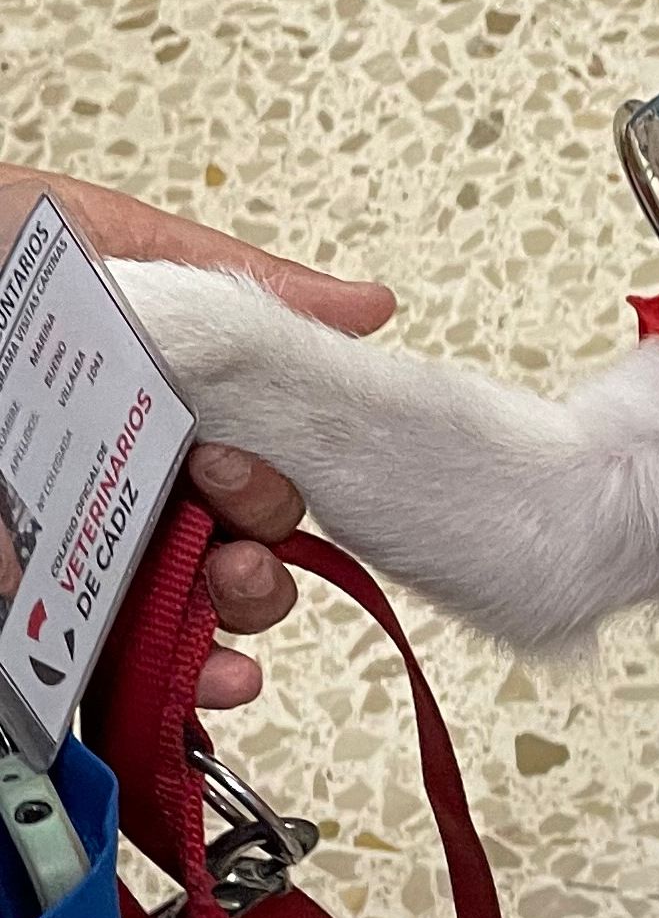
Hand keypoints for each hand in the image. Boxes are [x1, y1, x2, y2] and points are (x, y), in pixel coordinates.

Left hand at [0, 169, 395, 708]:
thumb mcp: (78, 235)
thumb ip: (223, 281)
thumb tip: (366, 309)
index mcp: (142, 401)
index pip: (243, 465)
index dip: (271, 485)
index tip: (240, 476)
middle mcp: (112, 483)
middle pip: (229, 548)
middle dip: (259, 559)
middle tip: (227, 528)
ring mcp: (60, 550)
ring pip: (186, 614)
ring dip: (235, 617)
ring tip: (224, 599)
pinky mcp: (25, 601)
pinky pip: (99, 664)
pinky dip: (165, 682)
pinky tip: (193, 682)